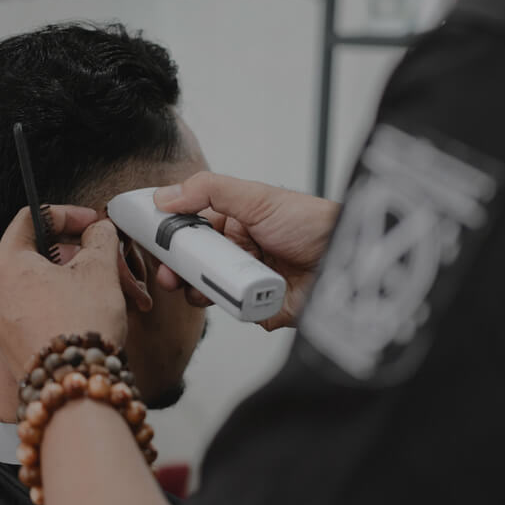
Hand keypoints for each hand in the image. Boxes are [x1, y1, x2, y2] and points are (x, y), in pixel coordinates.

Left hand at [0, 206, 126, 378]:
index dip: (69, 215)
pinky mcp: (12, 347)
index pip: (32, 218)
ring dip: (85, 285)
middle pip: (43, 257)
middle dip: (87, 259)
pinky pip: (41, 313)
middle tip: (116, 266)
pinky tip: (100, 317)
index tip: (95, 223)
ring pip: (46, 288)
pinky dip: (70, 307)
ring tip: (121, 297)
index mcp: (5, 265)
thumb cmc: (81, 327)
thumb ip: (100, 238)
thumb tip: (98, 231)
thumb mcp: (99, 269)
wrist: (75, 391)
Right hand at [154, 171, 339, 330]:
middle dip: (179, 270)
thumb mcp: (257, 198)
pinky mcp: (263, 309)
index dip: (173, 237)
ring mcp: (251, 282)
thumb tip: (166, 195)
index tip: (154, 243)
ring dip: (199, 291)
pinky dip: (232, 309)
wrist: (350, 262)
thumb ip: (209, 191)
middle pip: (198, 264)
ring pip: (211, 291)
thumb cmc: (313, 224)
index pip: (194, 229)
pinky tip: (233, 300)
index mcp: (238, 222)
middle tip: (168, 275)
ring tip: (196, 289)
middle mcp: (242, 251)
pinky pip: (238, 314)